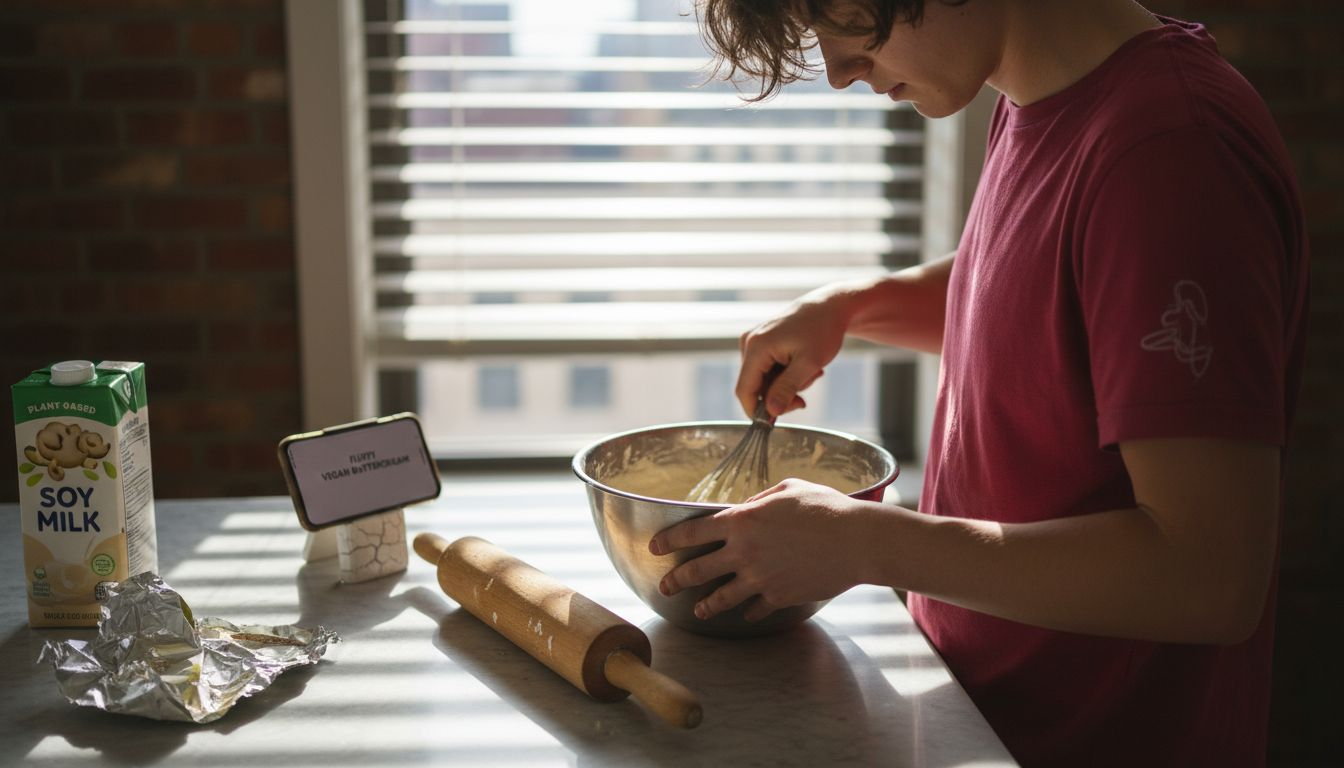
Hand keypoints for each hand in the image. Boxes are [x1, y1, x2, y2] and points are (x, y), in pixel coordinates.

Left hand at [649, 479, 870, 621]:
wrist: (854, 541)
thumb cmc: (824, 507)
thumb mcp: (786, 489)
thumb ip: (758, 499)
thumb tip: (746, 507)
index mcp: (740, 522)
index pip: (691, 532)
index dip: (668, 540)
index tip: (654, 546)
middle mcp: (743, 553)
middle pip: (696, 571)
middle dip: (675, 579)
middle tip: (665, 584)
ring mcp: (759, 579)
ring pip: (720, 598)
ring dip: (705, 605)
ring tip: (698, 610)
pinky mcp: (778, 597)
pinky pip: (754, 609)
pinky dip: (748, 612)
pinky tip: (745, 613)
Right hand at [737, 285, 850, 417]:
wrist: (830, 306)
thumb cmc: (822, 330)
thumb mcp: (809, 363)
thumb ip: (787, 388)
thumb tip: (771, 412)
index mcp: (756, 346)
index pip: (744, 390)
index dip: (756, 411)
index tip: (775, 423)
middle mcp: (749, 342)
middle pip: (754, 387)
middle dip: (778, 396)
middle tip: (804, 398)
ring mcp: (754, 341)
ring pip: (763, 380)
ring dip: (786, 385)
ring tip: (810, 372)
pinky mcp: (762, 342)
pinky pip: (767, 370)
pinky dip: (785, 374)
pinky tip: (802, 364)